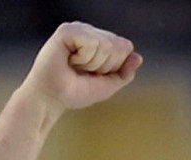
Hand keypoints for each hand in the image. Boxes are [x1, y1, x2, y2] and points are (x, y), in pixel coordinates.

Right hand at [21, 21, 142, 114]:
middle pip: (117, 46)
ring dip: (92, 64)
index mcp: (99, 41)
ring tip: (75, 67)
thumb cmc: (75, 92)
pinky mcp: (68, 30)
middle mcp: (89, 32)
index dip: (113, 67)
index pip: (124, 48)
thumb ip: (124, 73)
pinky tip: (70, 60)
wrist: (52, 99)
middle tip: (83, 71)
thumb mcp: (107, 86)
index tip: (93, 75)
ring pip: (105, 45)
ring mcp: (78, 29)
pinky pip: (92, 43)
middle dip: (104, 67)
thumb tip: (138, 57)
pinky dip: (83, 59)